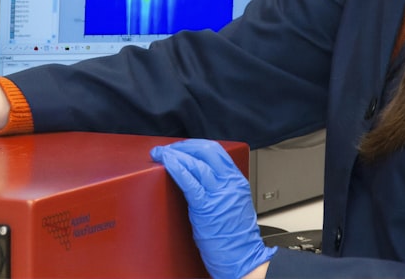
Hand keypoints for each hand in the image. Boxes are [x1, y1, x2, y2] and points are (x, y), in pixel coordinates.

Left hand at [151, 139, 275, 278]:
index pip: (215, 150)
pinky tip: (167, 163)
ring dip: (174, 154)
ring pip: (195, 162)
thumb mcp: (231, 203)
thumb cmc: (235, 237)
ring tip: (160, 154)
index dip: (194, 145)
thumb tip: (199, 177)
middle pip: (205, 150)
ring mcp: (218, 194)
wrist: (244, 258)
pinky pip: (189, 182)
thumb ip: (219, 188)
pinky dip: (176, 169)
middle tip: (167, 149)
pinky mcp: (206, 207)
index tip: (180, 146)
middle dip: (183, 146)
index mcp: (236, 180)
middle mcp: (229, 183)